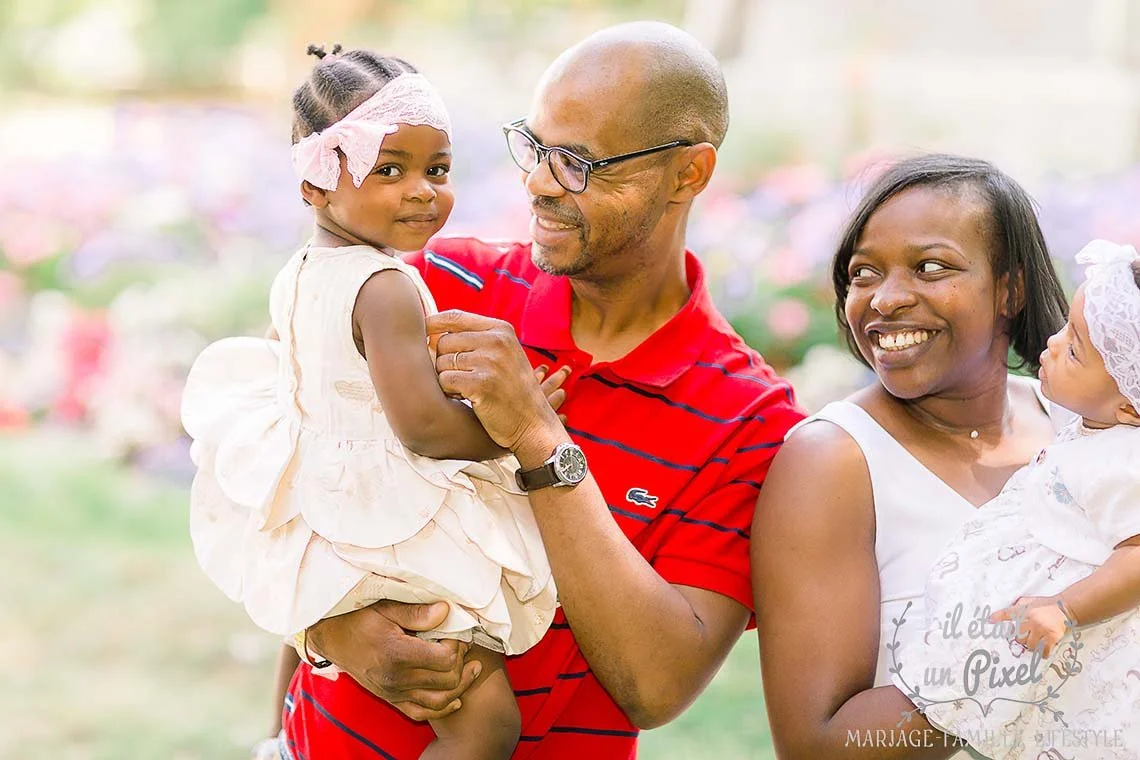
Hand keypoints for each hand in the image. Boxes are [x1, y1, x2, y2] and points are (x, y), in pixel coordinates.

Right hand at [306, 600, 480, 720]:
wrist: (331, 637)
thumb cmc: (358, 618)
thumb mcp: (386, 607)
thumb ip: (417, 612)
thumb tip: (447, 611)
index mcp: (397, 654)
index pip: (446, 659)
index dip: (458, 644)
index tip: (455, 631)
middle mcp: (396, 679)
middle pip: (447, 681)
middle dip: (462, 662)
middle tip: (462, 645)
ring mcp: (393, 693)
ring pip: (440, 701)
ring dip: (460, 686)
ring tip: (470, 668)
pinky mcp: (391, 699)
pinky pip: (422, 713)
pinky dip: (442, 708)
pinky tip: (455, 697)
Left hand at [426, 310, 564, 452]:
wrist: (533, 423)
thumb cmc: (512, 391)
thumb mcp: (503, 355)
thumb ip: (474, 339)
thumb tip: (430, 333)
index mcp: (502, 329)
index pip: (455, 317)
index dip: (433, 323)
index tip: (424, 334)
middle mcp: (497, 341)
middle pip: (444, 341)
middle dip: (444, 361)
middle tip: (461, 377)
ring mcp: (490, 362)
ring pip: (442, 362)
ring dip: (447, 378)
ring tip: (468, 388)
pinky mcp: (481, 384)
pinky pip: (444, 380)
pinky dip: (449, 391)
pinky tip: (466, 397)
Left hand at [989, 596, 1073, 657]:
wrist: (1064, 607)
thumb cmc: (1045, 605)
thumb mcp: (1029, 601)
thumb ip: (1017, 607)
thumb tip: (1003, 613)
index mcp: (1025, 610)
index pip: (1008, 614)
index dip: (997, 618)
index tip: (989, 621)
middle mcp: (1032, 620)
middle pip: (1017, 635)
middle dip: (1019, 637)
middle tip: (1024, 636)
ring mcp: (1042, 628)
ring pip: (1028, 644)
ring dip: (1030, 645)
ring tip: (1034, 641)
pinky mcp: (1052, 636)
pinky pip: (1042, 650)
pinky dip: (1041, 653)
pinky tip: (1042, 651)